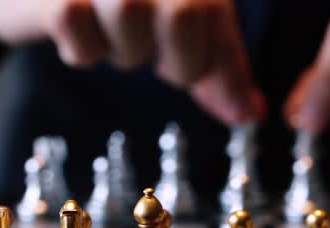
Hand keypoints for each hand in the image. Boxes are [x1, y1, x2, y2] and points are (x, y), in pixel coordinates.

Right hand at [0, 0, 264, 124]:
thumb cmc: (122, 11)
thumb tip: (251, 114)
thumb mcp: (181, 34)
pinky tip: (82, 38)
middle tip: (163, 63)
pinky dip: (83, 49)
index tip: (240, 113)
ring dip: (128, 52)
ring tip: (118, 41)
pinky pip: (78, 31)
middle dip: (181, 62)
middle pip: (184, 17)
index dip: (231, 72)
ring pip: (130, 22)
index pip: (217, 18)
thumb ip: (218, 70)